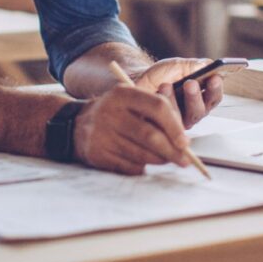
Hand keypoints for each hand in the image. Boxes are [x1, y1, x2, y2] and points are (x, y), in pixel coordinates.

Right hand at [72, 85, 189, 174]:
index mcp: (122, 93)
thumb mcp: (130, 102)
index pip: (157, 107)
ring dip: (159, 160)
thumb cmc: (116, 114)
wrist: (76, 125)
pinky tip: (144, 163)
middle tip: (184, 160)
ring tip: (167, 160)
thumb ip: (154, 114)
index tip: (186, 142)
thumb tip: (183, 142)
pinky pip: (128, 166)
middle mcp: (110, 111)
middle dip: (171, 150)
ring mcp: (102, 133)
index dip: (175, 126)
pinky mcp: (97, 153)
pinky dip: (141, 167)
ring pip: (141, 154)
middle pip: (150, 135)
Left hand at [133, 58, 223, 128]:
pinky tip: (160, 92)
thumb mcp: (178, 66)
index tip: (215, 77)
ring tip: (168, 85)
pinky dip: (164, 105)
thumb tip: (209, 65)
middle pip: (202, 110)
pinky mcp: (166, 128)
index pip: (214, 97)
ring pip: (186, 118)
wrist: (138, 81)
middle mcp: (194, 112)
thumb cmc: (162, 75)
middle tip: (191, 83)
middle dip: (196, 96)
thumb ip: (193, 66)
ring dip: (178, 101)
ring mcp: (180, 122)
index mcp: (202, 97)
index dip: (216, 88)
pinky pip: (169, 122)